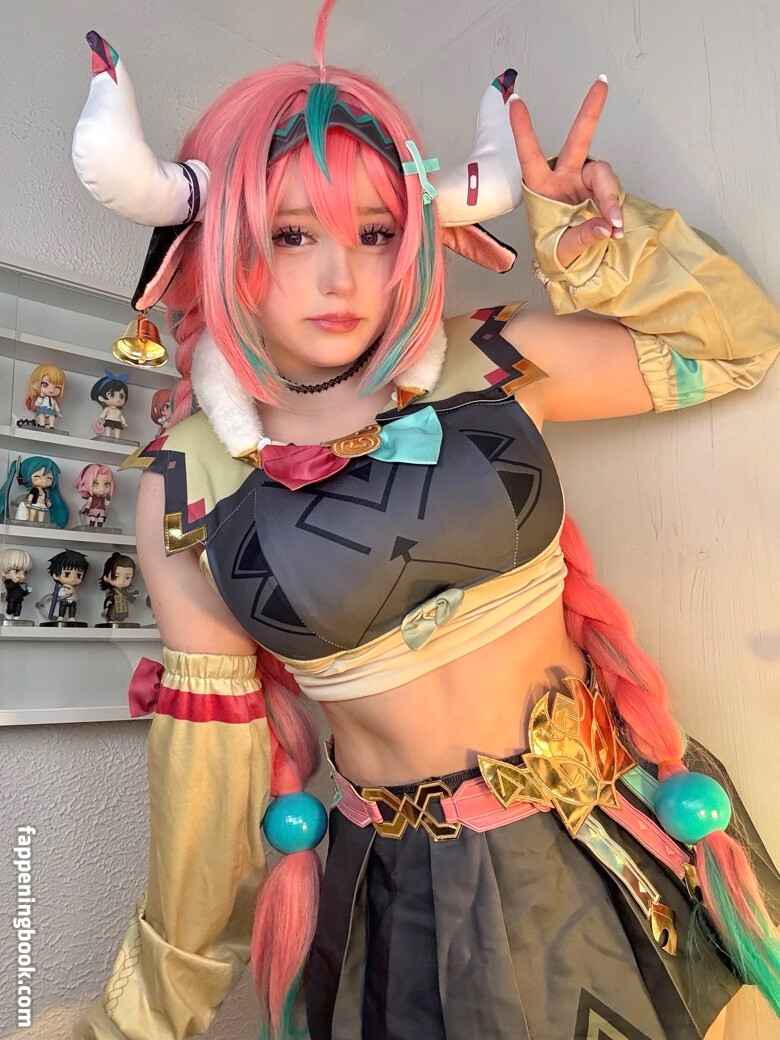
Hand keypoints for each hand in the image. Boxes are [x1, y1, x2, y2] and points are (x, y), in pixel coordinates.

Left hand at [509, 77, 623, 268]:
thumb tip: (606, 224)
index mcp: (541, 186)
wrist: (570, 261)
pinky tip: (617, 227)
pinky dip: (616, 209)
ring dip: (609, 198)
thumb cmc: (557, 250)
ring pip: (603, 175)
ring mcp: (584, 181)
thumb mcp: (563, 248)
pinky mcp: (600, 190)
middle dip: (591, 111)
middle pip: (579, 139)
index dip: (523, 129)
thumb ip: (583, 237)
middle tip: (602, 83)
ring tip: (613, 225)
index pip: (530, 154)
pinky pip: (612, 192)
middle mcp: (563, 177)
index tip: (515, 101)